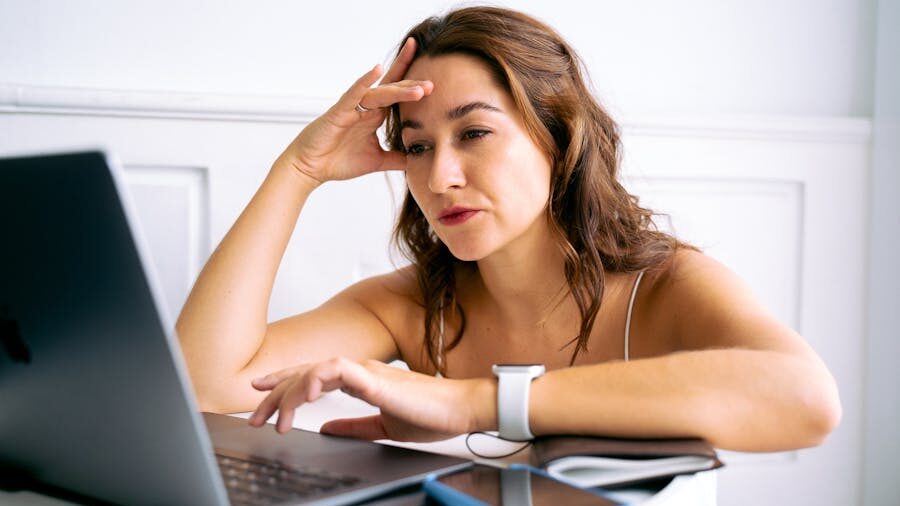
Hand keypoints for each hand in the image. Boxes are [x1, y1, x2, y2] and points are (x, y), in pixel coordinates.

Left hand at [247, 358, 486, 441]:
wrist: (460, 410)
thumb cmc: (431, 415)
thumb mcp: (383, 426)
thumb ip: (354, 425)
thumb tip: (326, 429)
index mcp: (360, 379)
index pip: (313, 376)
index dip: (285, 384)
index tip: (262, 396)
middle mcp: (358, 370)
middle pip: (306, 373)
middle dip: (276, 393)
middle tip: (255, 416)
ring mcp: (365, 371)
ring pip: (314, 371)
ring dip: (290, 393)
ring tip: (277, 418)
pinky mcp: (374, 378)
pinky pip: (337, 370)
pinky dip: (316, 378)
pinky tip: (304, 394)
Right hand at [277, 37, 432, 184]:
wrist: (311, 168)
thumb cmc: (338, 161)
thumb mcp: (376, 161)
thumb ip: (396, 158)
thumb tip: (417, 159)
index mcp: (374, 116)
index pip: (398, 97)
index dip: (413, 87)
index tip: (434, 80)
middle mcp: (365, 108)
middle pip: (392, 90)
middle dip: (412, 86)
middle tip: (433, 83)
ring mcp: (352, 108)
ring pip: (380, 93)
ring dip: (399, 90)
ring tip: (420, 89)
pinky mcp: (339, 111)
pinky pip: (354, 93)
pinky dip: (365, 81)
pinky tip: (377, 69)